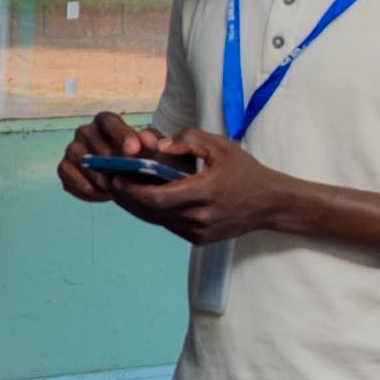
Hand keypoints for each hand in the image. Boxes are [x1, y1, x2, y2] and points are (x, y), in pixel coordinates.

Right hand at [54, 109, 153, 203]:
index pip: (109, 122)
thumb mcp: (151, 149)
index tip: (133, 151)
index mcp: (106, 121)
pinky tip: (102, 194)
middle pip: (92, 140)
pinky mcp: (64, 168)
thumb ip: (152, 142)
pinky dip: (86, 189)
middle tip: (124, 178)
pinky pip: (70, 178)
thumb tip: (150, 143)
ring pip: (82, 162)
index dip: (121, 135)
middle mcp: (85, 131)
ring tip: (115, 190)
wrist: (128, 179)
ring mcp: (72, 149)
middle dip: (109, 161)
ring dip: (99, 178)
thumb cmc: (139, 159)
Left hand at [118, 127, 300, 245]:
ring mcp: (198, 232)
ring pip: (156, 220)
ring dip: (137, 206)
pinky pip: (168, 225)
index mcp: (202, 193)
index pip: (154, 197)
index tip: (116, 176)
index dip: (130, 190)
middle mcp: (198, 217)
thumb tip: (157, 145)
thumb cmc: (245, 171)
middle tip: (110, 181)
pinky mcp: (198, 239)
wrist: (270, 203)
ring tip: (120, 189)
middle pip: (149, 211)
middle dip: (126, 197)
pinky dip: (153, 212)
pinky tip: (143, 198)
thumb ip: (187, 141)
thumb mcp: (220, 146)